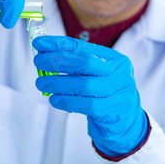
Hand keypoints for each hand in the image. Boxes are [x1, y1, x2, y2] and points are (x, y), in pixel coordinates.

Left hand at [32, 36, 148, 156]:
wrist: (125, 120)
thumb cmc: (106, 93)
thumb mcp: (97, 74)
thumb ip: (78, 64)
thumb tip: (46, 54)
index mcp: (114, 59)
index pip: (83, 47)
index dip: (59, 44)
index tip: (40, 43)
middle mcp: (119, 72)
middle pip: (85, 62)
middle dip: (58, 61)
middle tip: (39, 62)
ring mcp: (118, 91)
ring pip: (83, 84)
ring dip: (58, 83)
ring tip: (42, 83)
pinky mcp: (112, 110)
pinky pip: (85, 104)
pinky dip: (66, 101)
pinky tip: (55, 100)